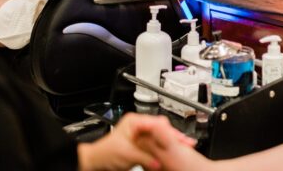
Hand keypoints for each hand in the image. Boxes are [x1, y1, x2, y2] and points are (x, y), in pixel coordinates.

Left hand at [77, 113, 191, 170]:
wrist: (96, 162)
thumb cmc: (105, 154)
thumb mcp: (127, 154)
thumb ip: (145, 156)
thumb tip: (159, 160)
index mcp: (134, 121)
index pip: (156, 123)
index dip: (169, 131)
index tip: (178, 138)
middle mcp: (138, 124)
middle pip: (162, 128)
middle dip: (174, 136)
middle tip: (186, 142)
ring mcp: (141, 133)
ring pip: (161, 135)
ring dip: (171, 142)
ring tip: (184, 145)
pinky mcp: (143, 142)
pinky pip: (157, 143)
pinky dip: (165, 147)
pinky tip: (174, 150)